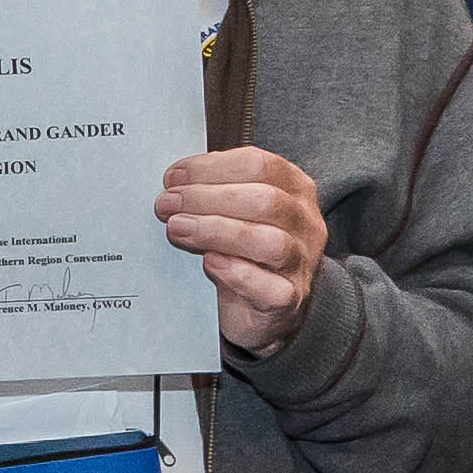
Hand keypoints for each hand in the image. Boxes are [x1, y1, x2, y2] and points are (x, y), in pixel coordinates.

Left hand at [162, 145, 329, 352]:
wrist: (261, 308)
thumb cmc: (243, 251)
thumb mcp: (233, 212)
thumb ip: (214, 193)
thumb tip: (175, 183)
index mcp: (295, 189)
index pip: (259, 165)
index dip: (211, 167)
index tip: (173, 178)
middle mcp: (305, 222)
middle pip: (265, 200)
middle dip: (207, 197)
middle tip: (166, 204)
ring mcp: (301, 263)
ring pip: (271, 242)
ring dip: (217, 231)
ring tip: (178, 228)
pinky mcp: (289, 300)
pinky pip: (270, 288)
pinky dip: (238, 274)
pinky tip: (209, 263)